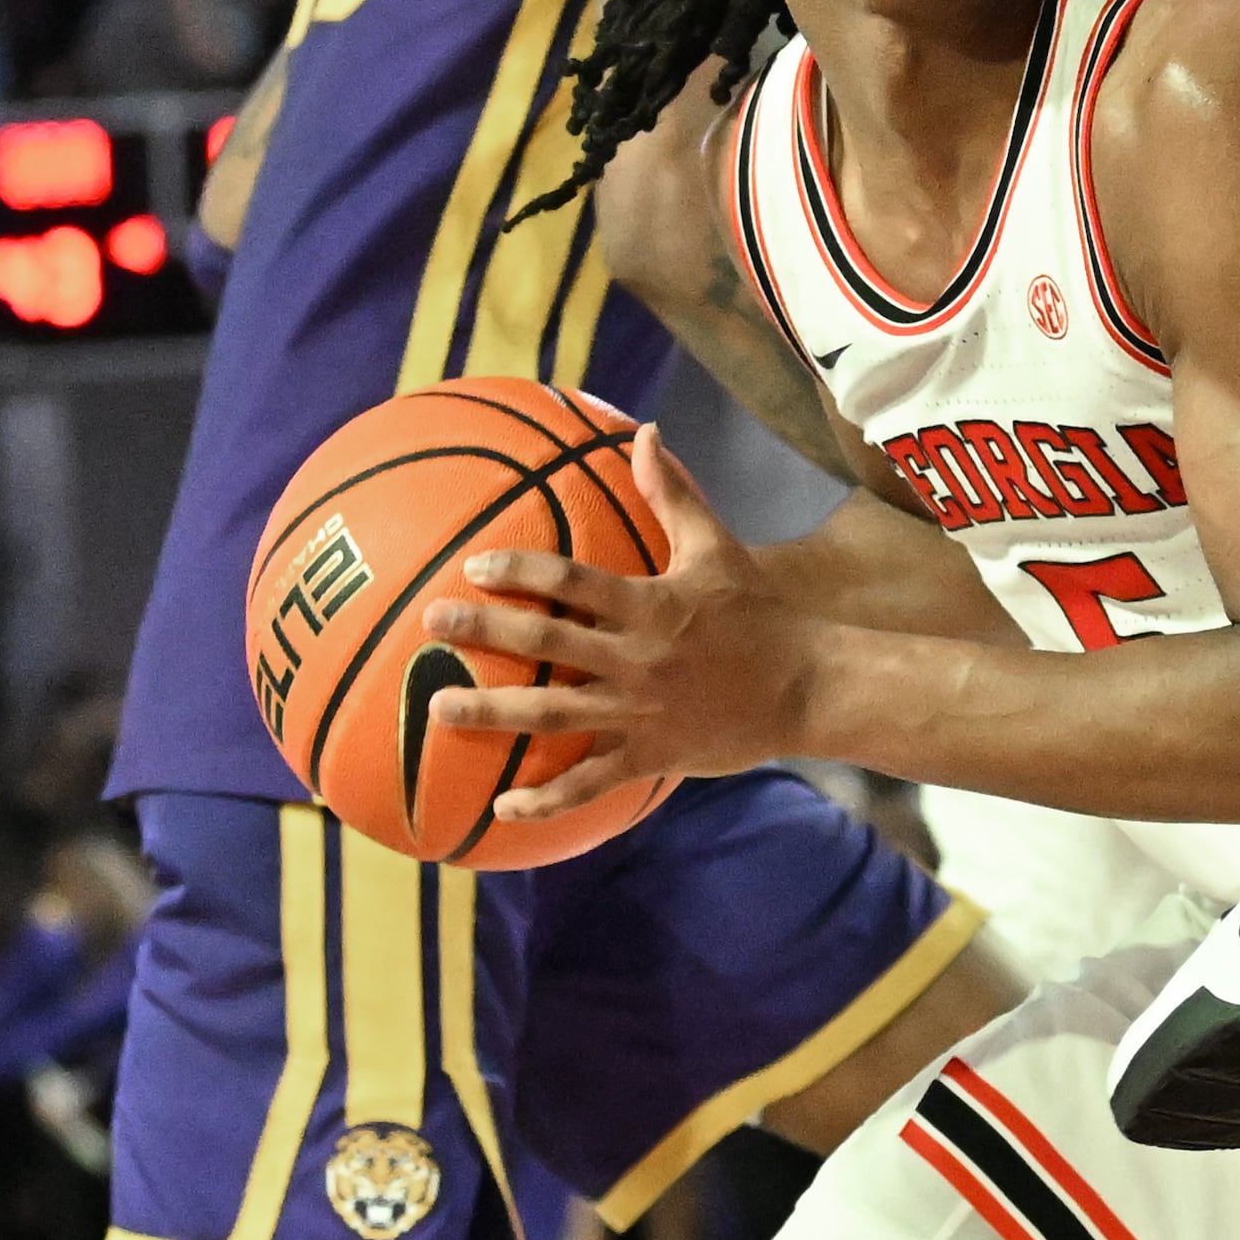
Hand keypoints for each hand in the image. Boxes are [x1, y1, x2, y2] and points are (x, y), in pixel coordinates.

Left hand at [424, 427, 820, 823]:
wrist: (807, 686)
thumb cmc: (758, 612)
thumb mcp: (716, 546)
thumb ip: (673, 493)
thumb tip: (646, 433)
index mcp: (649, 605)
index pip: (571, 582)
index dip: (520, 571)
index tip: (474, 566)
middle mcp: (637, 659)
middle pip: (547, 644)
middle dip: (484, 633)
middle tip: (431, 624)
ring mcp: (640, 712)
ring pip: (553, 714)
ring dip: (494, 713)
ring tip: (438, 706)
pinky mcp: (650, 756)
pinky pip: (590, 782)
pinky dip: (547, 799)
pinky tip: (502, 806)